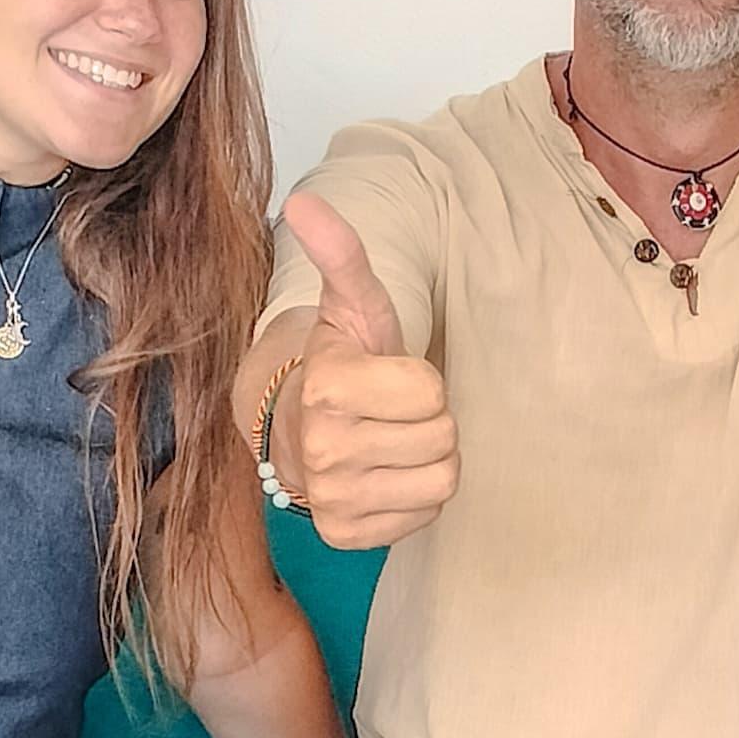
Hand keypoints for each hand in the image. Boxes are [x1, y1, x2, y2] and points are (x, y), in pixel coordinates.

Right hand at [277, 190, 457, 550]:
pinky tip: (384, 474)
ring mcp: (332, 499)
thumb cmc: (340, 363)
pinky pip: (425, 516)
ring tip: (392, 441)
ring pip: (441, 479)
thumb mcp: (350, 306)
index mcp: (326, 386)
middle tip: (392, 411)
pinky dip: (415, 497)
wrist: (297, 430)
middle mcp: (322, 449)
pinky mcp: (346, 535)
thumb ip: (341, 255)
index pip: (429, 390)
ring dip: (428, 458)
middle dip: (428, 419)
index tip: (387, 377)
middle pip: (442, 436)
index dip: (420, 381)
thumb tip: (303, 202)